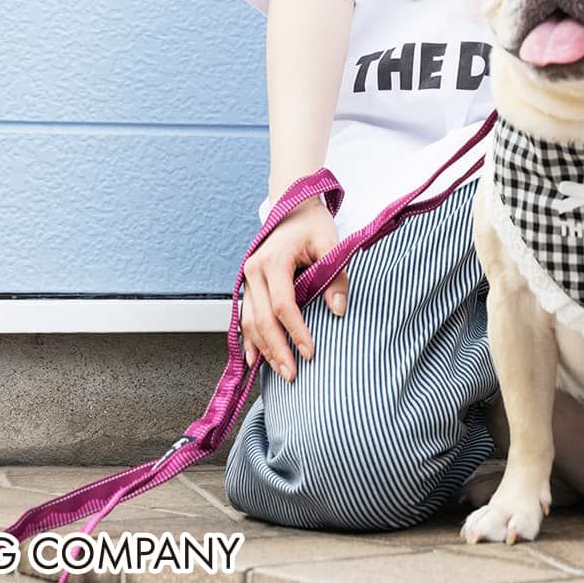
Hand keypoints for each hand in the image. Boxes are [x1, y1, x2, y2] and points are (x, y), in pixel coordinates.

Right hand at [239, 195, 348, 380]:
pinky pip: (245, 316)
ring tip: (281, 371)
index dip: (295, 330)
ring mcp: (248, 278)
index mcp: (273, 260)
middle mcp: (254, 270)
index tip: (310, 351)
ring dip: (264, 349)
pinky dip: (250, 339)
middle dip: (277, 349)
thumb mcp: (330, 243)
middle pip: (262, 318)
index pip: (283, 303)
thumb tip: (338, 310)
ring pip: (250, 321)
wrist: (294, 208)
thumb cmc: (313, 225)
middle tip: (292, 374)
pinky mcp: (249, 285)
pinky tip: (254, 359)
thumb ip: (336, 275)